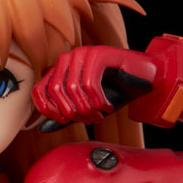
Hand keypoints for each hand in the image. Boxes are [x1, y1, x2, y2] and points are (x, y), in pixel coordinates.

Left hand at [33, 45, 155, 126]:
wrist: (143, 77)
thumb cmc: (113, 90)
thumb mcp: (85, 106)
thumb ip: (64, 114)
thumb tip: (41, 129)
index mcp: (59, 70)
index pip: (40, 91)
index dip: (48, 110)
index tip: (65, 121)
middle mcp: (67, 58)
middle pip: (56, 91)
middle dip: (72, 112)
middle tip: (88, 120)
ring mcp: (82, 53)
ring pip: (72, 88)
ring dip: (87, 108)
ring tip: (98, 115)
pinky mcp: (99, 54)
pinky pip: (90, 83)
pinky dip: (97, 100)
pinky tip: (107, 106)